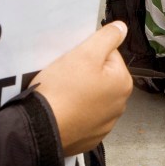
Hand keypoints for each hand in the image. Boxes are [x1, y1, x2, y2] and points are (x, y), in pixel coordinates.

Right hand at [32, 21, 132, 155]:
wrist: (41, 128)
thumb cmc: (63, 89)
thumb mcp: (85, 54)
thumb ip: (107, 37)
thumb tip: (122, 28)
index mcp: (123, 84)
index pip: (109, 55)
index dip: (89, 53)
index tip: (73, 61)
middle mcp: (119, 106)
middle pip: (101, 77)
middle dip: (85, 73)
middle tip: (65, 77)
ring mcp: (104, 124)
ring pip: (92, 97)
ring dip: (80, 92)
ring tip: (61, 93)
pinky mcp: (89, 137)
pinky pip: (82, 116)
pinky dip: (74, 112)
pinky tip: (62, 110)